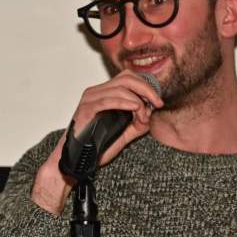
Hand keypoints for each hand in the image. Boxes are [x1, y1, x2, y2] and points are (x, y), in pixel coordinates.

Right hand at [30, 72, 163, 213]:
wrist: (77, 159)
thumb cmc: (98, 145)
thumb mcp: (126, 131)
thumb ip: (139, 120)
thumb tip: (151, 111)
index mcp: (106, 93)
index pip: (129, 77)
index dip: (147, 86)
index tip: (159, 102)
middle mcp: (97, 92)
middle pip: (127, 78)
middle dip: (147, 89)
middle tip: (158, 103)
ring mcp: (90, 99)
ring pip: (120, 87)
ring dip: (137, 100)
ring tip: (142, 116)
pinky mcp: (85, 108)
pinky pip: (108, 99)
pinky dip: (125, 102)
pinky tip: (135, 108)